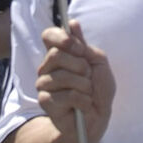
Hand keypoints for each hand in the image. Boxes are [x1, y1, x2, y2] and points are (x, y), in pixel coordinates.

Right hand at [35, 20, 115, 142]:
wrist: (97, 118)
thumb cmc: (98, 90)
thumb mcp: (99, 64)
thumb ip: (85, 46)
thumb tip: (72, 24)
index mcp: (59, 55)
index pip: (49, 35)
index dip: (62, 37)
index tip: (79, 48)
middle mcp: (47, 67)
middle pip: (56, 54)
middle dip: (80, 66)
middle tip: (88, 77)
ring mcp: (44, 84)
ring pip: (63, 76)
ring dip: (84, 86)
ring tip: (87, 94)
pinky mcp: (45, 101)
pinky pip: (66, 95)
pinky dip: (82, 100)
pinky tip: (83, 105)